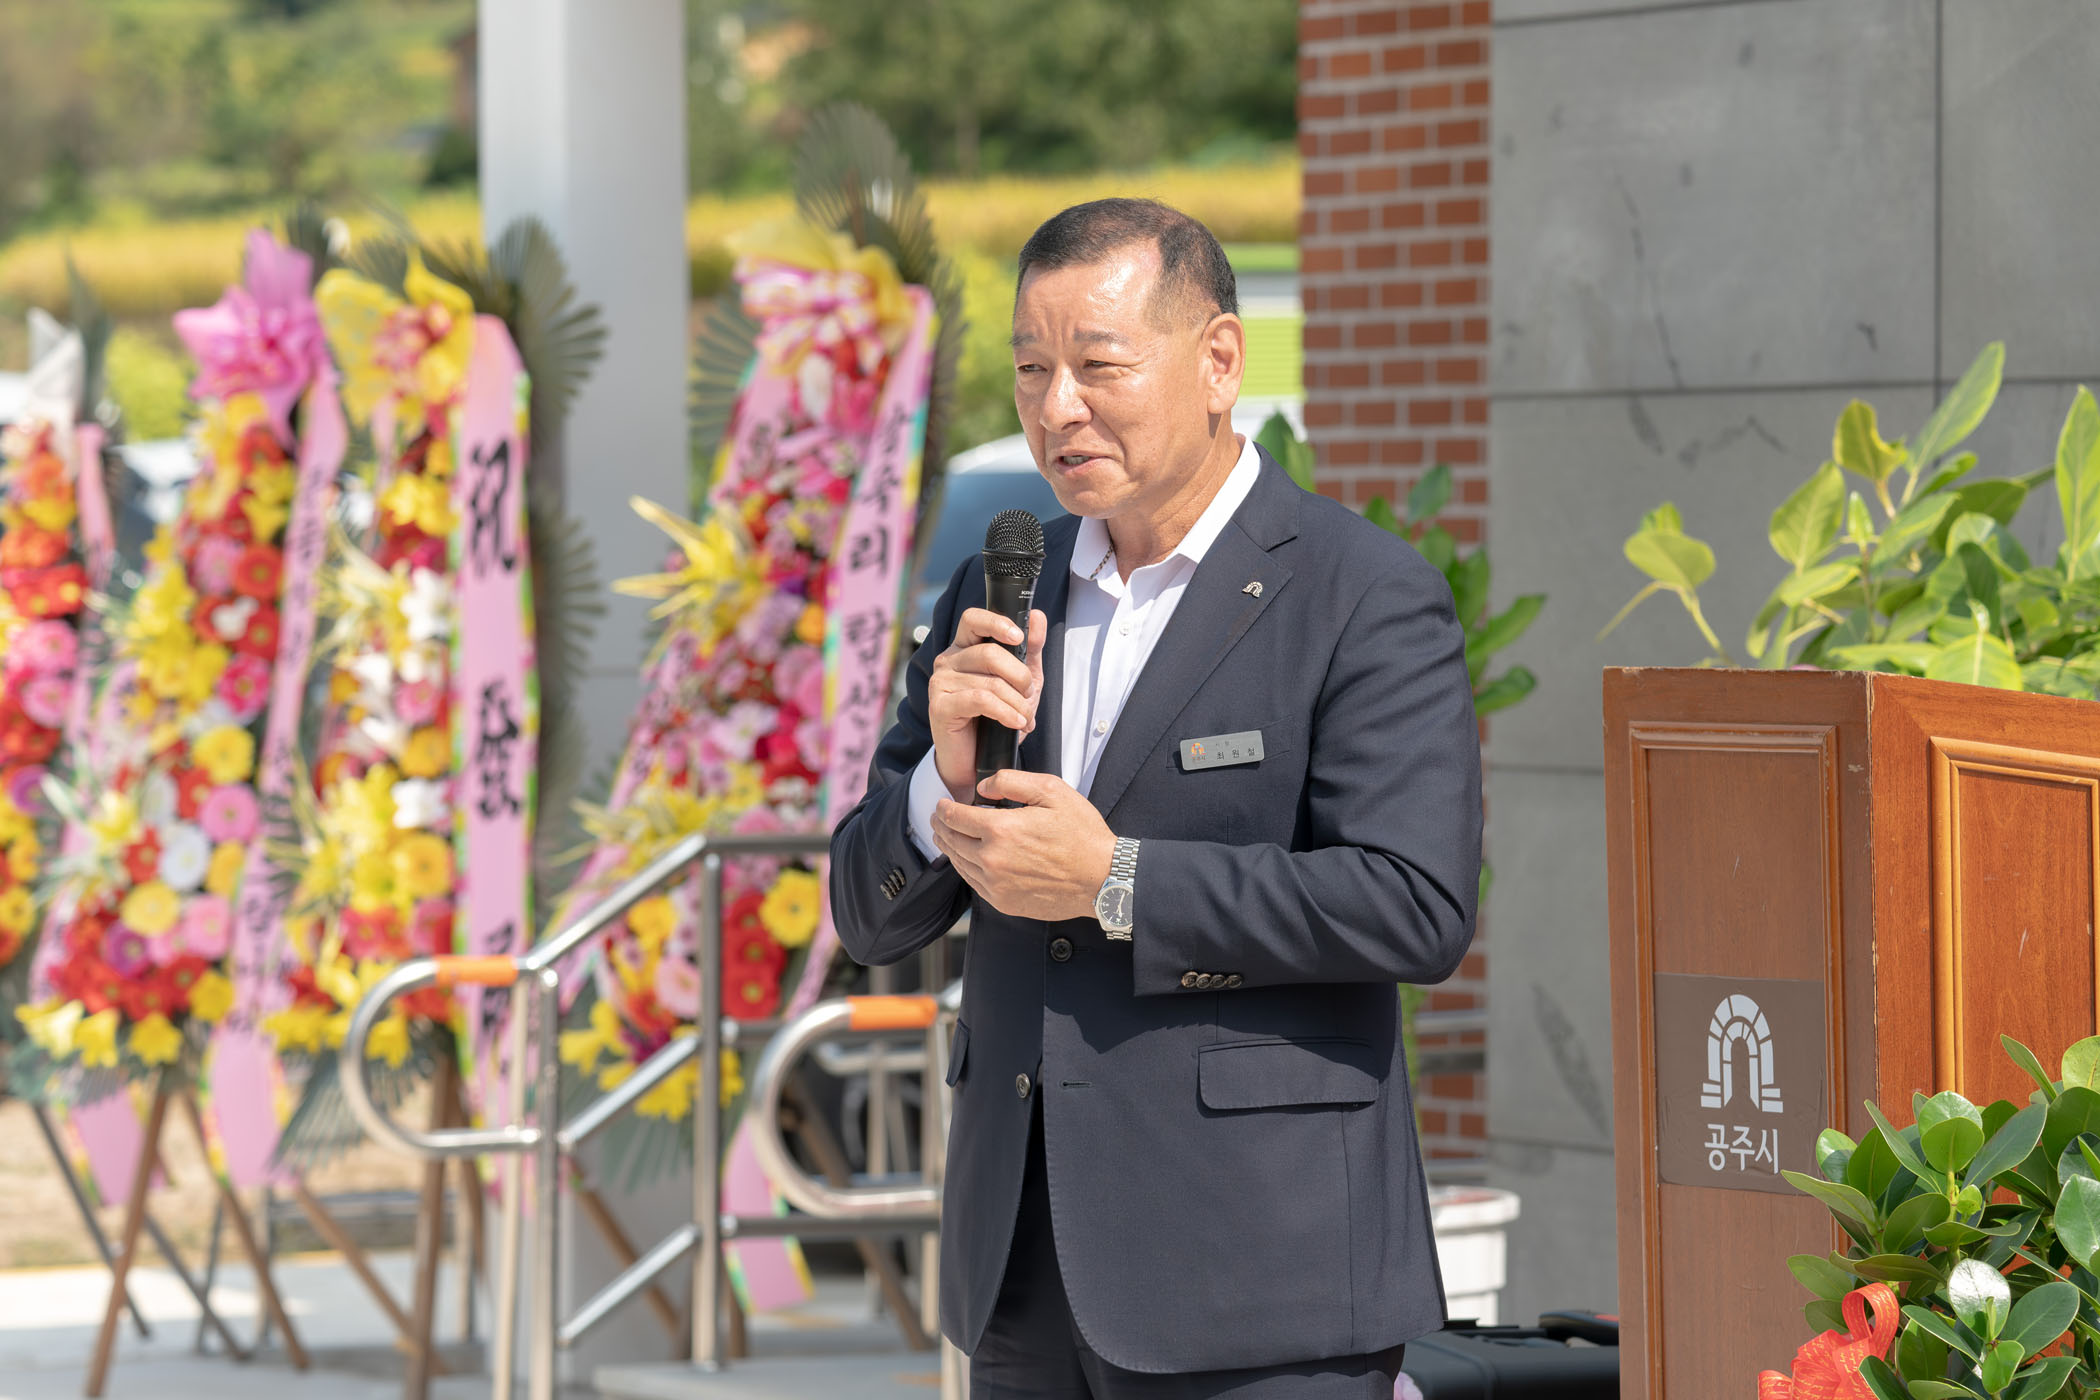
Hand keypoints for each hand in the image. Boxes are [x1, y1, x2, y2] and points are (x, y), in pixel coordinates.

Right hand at [927, 606, 1047, 802]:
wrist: (976, 761)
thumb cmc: (996, 718)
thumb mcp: (1021, 682)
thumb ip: (1029, 650)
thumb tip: (1037, 616)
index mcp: (964, 647)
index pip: (974, 619)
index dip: (996, 623)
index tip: (1018, 637)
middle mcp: (948, 660)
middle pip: (989, 653)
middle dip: (1020, 676)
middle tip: (1029, 696)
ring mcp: (940, 683)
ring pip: (989, 682)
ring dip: (1017, 703)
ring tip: (1025, 718)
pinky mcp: (940, 706)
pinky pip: (980, 700)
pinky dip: (1005, 712)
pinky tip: (1017, 724)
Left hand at [931, 769, 1114, 921]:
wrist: (1102, 878)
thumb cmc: (1082, 834)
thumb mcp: (1052, 791)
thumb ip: (1011, 781)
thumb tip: (983, 787)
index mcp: (1001, 829)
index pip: (956, 816)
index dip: (944, 808)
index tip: (942, 803)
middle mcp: (993, 859)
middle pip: (951, 840)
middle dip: (941, 825)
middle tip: (938, 818)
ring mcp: (996, 884)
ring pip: (959, 863)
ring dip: (948, 847)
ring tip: (946, 837)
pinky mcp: (1003, 902)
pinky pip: (973, 883)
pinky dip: (965, 868)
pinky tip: (967, 860)